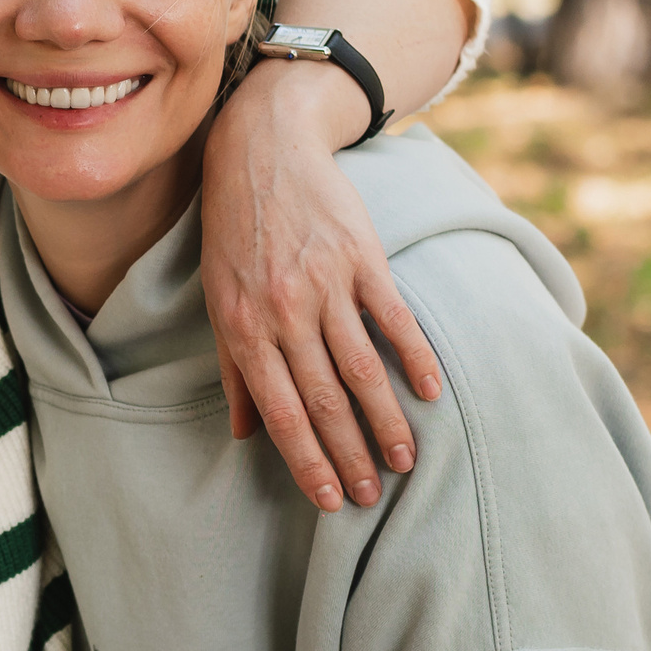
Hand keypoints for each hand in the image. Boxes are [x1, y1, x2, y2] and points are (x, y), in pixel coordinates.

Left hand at [200, 62, 443, 509]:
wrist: (261, 150)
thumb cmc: (234, 234)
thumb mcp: (218, 301)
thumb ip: (234, 369)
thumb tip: (242, 435)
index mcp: (244, 329)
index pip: (280, 412)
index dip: (307, 461)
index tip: (331, 500)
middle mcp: (283, 312)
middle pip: (323, 400)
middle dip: (350, 455)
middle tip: (375, 497)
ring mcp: (325, 284)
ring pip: (361, 368)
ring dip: (386, 420)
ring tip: (405, 460)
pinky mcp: (361, 258)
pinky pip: (392, 318)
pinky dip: (414, 356)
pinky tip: (431, 393)